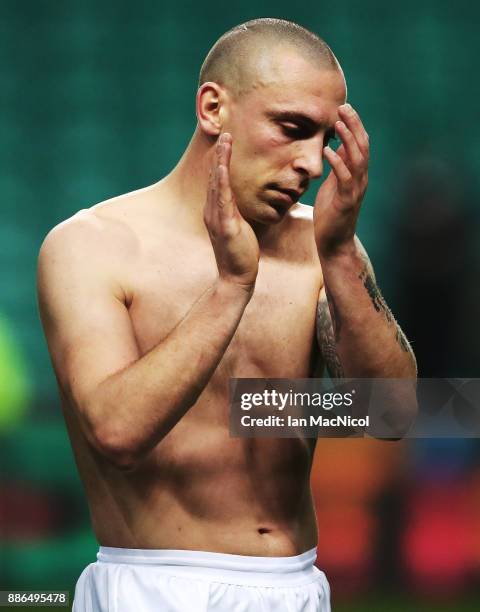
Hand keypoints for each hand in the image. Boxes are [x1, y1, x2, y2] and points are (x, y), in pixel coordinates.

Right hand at [204, 133, 259, 292]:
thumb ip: (237, 212)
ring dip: (221, 160)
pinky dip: (220, 181)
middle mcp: (212, 210)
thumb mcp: (239, 227)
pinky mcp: (224, 226)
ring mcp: (216, 217)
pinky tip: (222, 167)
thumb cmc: (241, 253)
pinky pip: (222, 200)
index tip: (227, 141)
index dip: (221, 160)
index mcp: (216, 210)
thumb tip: (241, 201)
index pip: (218, 180)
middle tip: (226, 131)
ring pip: (217, 183)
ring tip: (226, 140)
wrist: (237, 277)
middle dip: (220, 153)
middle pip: (215, 176)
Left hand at [313, 104, 368, 257]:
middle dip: (354, 126)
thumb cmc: (331, 216)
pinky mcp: (346, 202)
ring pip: (357, 160)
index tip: (345, 108)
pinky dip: (337, 163)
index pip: (360, 145)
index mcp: (357, 175)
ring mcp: (355, 191)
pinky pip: (344, 179)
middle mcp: (361, 180)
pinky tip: (328, 151)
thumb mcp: (333, 187)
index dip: (355, 126)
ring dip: (347, 140)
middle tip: (344, 107)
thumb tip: (333, 149)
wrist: (334, 244)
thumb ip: (336, 169)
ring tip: (337, 123)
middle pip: (362, 147)